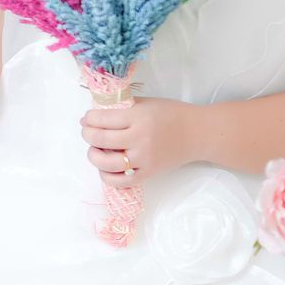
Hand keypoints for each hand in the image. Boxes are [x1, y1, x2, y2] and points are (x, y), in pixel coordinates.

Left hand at [81, 98, 198, 188]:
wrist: (197, 133)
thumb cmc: (170, 115)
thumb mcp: (145, 104)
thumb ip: (122, 108)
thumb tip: (92, 116)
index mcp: (138, 118)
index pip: (102, 119)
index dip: (89, 118)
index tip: (87, 118)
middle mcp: (140, 139)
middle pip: (100, 139)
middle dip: (87, 134)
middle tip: (87, 131)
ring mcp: (144, 159)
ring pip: (106, 163)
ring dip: (93, 156)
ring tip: (95, 150)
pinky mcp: (148, 174)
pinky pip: (120, 181)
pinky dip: (107, 175)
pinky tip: (106, 167)